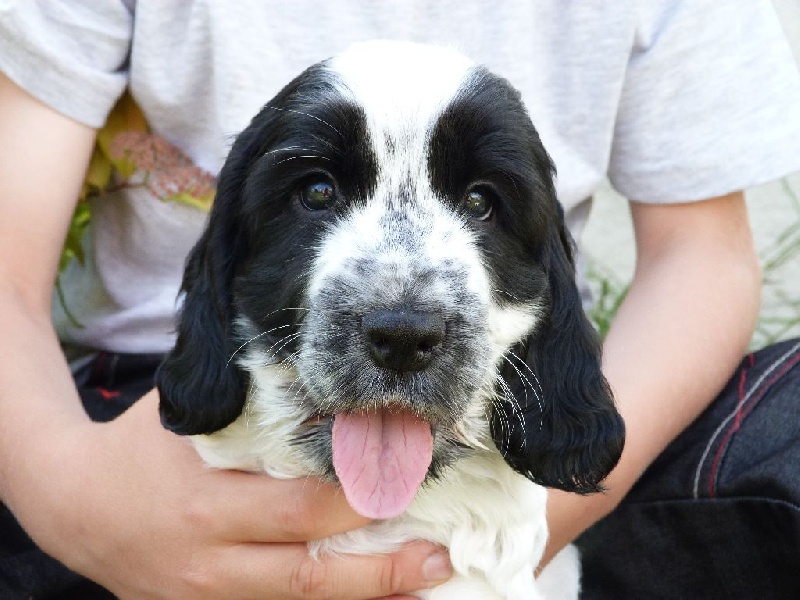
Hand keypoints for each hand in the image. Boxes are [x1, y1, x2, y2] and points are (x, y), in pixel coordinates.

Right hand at [15, 390, 452, 598]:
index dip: (360, 496)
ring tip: (424, 581)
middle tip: (437, 552)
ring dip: (367, 597)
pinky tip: (373, 598)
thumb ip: (246, 403)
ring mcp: (206, 598)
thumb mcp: (184, 416)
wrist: (72, 504)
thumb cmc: (136, 447)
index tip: (406, 476)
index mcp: (206, 506)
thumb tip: (316, 380)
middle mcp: (210, 563)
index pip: (301, 507)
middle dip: (381, 567)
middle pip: (310, 573)